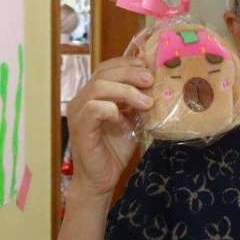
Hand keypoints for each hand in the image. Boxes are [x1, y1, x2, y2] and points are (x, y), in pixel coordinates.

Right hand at [66, 56, 153, 199]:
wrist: (103, 177)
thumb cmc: (117, 147)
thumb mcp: (134, 119)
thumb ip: (140, 101)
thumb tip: (160, 85)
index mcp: (96, 93)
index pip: (108, 66)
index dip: (128, 63)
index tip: (149, 67)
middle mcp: (83, 98)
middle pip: (104, 72)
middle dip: (131, 73)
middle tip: (150, 80)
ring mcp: (78, 111)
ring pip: (98, 86)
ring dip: (126, 91)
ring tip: (146, 102)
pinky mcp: (79, 127)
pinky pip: (93, 108)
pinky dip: (111, 108)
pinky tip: (123, 117)